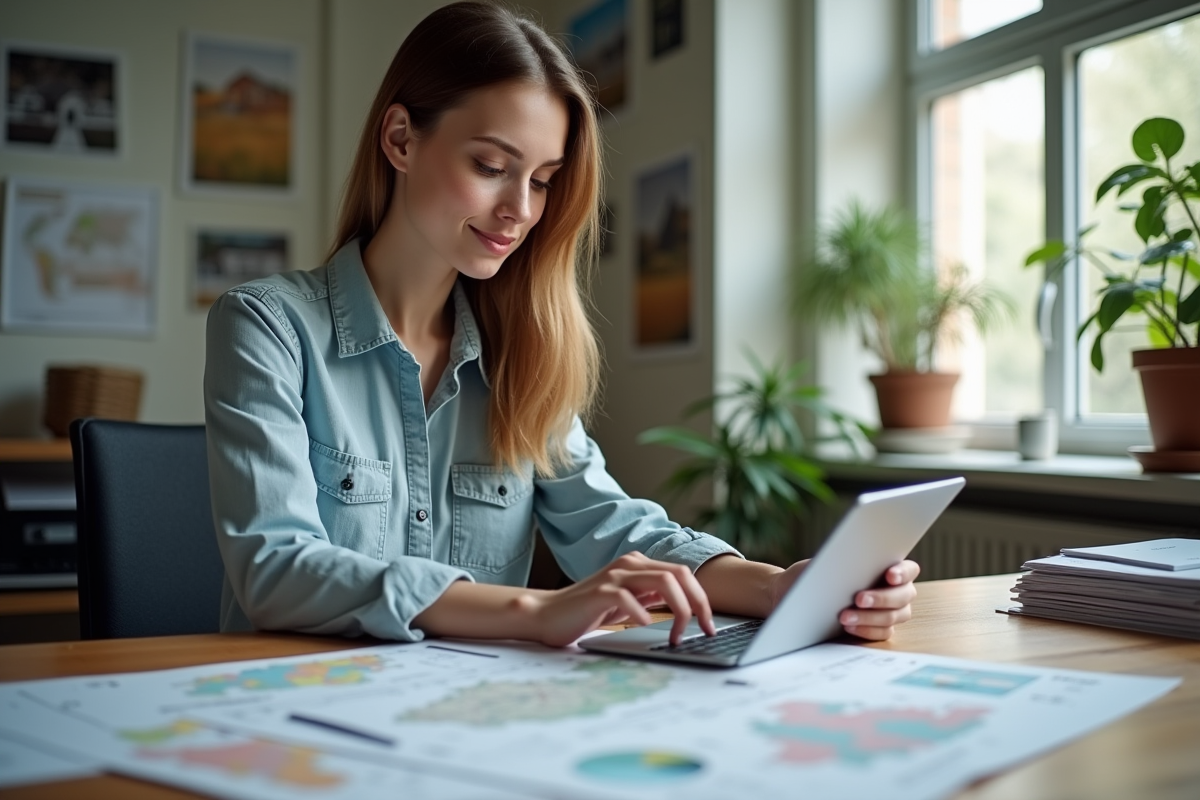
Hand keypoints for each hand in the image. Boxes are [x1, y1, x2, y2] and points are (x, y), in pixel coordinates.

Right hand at [526, 552, 714, 647]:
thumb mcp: (628, 602)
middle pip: (680, 574)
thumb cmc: (587, 612)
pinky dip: (642, 612)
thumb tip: (685, 604)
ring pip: (663, 580)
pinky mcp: (598, 592)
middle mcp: (629, 564)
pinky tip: (645, 625)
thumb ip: (652, 596)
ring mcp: (614, 576)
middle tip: (705, 630)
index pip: (683, 574)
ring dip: (679, 610)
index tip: (709, 625)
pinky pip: (628, 597)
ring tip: (676, 635)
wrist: (547, 615)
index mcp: (639, 565)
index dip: (702, 599)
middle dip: (698, 604)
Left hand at [767, 559, 919, 641]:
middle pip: (903, 596)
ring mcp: (893, 612)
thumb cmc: (818, 575)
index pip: (909, 570)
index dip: (902, 572)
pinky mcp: (881, 630)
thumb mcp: (825, 563)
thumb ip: (841, 560)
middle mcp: (899, 591)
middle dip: (881, 598)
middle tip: (859, 598)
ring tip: (844, 616)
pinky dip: (865, 630)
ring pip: (892, 617)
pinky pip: (882, 633)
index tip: (889, 575)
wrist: (802, 596)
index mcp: (892, 568)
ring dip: (869, 617)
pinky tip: (848, 627)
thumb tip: (848, 562)